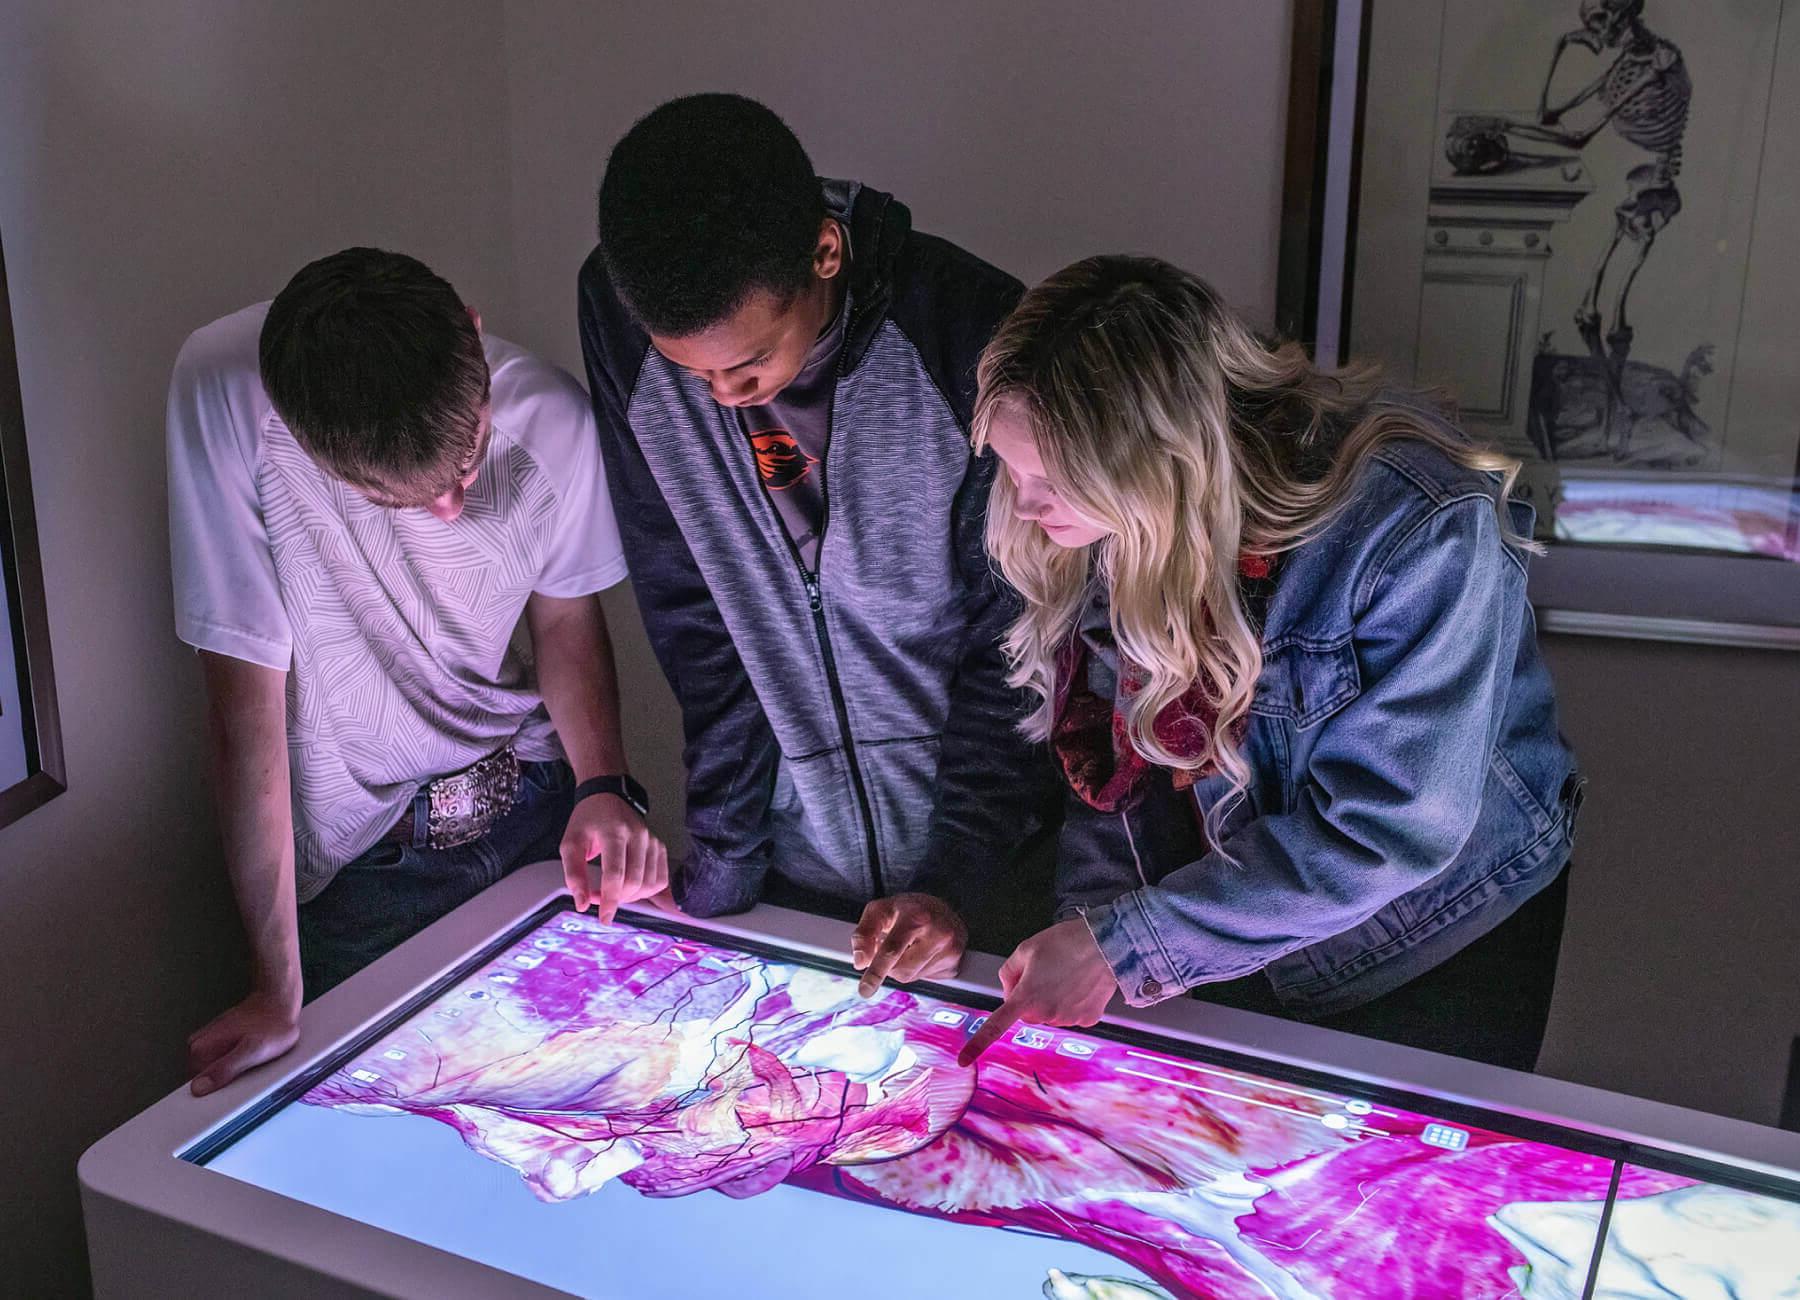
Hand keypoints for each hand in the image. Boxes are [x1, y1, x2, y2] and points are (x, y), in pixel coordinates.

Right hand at [188, 983, 301, 1095]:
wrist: (279, 1001)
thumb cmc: (272, 1024)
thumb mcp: (254, 1050)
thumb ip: (226, 1069)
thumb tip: (200, 1087)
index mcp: (200, 1049)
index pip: (197, 1087)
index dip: (217, 1094)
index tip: (233, 1092)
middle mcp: (199, 1044)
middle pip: (208, 1079)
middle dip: (227, 1082)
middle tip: (250, 1071)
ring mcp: (209, 1041)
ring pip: (216, 1070)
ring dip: (233, 1072)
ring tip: (253, 1060)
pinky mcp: (220, 1039)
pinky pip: (224, 1060)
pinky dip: (237, 1062)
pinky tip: (251, 1056)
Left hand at [561, 792, 668, 922]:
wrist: (607, 797)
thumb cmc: (587, 821)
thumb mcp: (570, 843)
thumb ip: (573, 874)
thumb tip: (582, 904)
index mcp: (614, 832)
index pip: (615, 874)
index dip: (610, 900)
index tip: (605, 918)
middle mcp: (639, 836)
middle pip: (635, 882)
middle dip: (618, 898)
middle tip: (599, 897)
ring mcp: (653, 841)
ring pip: (650, 884)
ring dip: (632, 897)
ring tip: (614, 891)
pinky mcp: (660, 847)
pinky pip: (661, 880)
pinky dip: (647, 891)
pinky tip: (631, 887)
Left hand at [851, 893, 967, 997]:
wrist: (944, 908)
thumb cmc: (910, 909)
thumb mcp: (880, 910)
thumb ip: (864, 933)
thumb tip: (860, 961)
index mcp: (916, 917)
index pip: (892, 950)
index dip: (876, 971)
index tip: (866, 989)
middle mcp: (938, 933)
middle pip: (901, 969)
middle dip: (889, 964)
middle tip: (893, 946)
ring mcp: (950, 950)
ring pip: (912, 977)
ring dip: (903, 967)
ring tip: (910, 947)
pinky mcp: (955, 964)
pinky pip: (926, 980)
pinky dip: (918, 970)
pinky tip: (922, 953)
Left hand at [959, 918, 1116, 1066]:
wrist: (1107, 944)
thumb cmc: (1066, 942)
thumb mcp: (1026, 949)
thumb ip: (1009, 972)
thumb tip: (1009, 990)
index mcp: (1026, 997)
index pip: (996, 1025)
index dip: (977, 1044)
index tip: (963, 1060)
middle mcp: (1045, 1014)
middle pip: (1028, 1013)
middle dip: (1030, 998)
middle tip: (1044, 973)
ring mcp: (1068, 1020)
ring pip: (1050, 1014)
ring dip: (1052, 1000)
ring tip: (1067, 974)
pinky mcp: (1088, 1019)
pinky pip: (1072, 1015)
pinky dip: (1073, 1003)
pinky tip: (1080, 984)